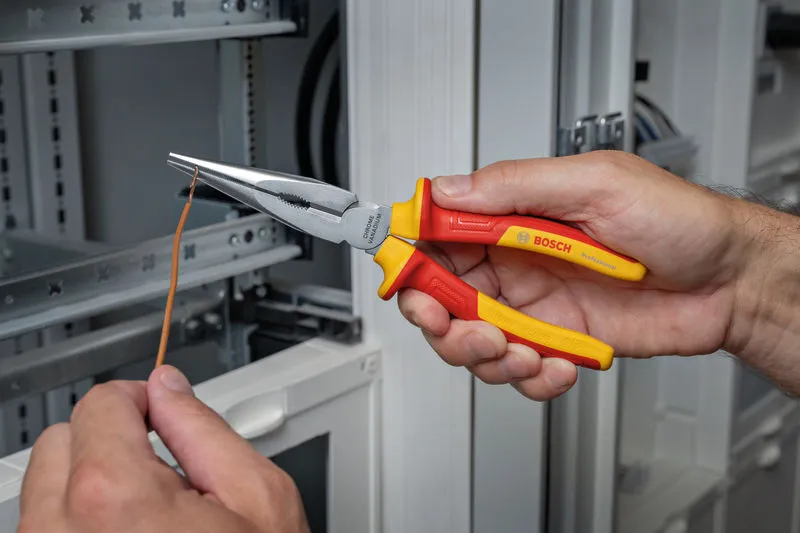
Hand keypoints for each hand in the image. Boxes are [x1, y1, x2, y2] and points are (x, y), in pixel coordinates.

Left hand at [18, 366, 309, 532]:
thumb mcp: (255, 497)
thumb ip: (204, 428)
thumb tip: (169, 388)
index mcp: (114, 498)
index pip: (100, 404)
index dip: (141, 401)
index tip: (159, 415)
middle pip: (60, 441)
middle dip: (107, 441)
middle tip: (158, 471)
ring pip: (43, 489)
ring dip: (88, 486)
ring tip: (144, 519)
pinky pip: (43, 531)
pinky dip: (77, 525)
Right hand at [398, 151, 757, 400]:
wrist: (728, 281)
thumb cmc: (676, 221)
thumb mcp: (594, 184)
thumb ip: (513, 187)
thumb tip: (447, 191)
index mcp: (515, 216)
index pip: (441, 234)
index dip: (413, 256)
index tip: (403, 276)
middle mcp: (517, 262)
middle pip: (443, 296)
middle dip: (440, 320)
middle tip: (463, 326)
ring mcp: (535, 305)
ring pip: (472, 340)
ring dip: (485, 356)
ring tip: (519, 351)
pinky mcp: (557, 342)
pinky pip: (519, 369)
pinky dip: (528, 378)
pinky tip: (554, 367)